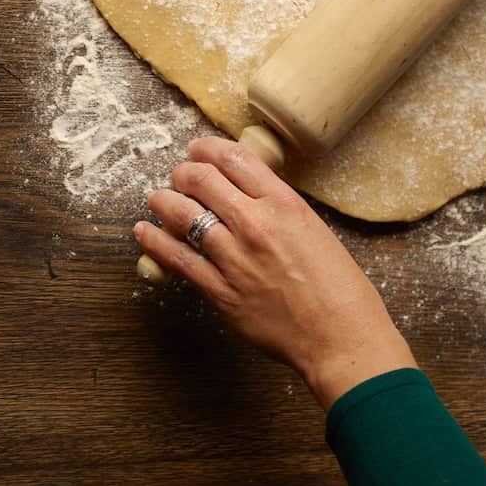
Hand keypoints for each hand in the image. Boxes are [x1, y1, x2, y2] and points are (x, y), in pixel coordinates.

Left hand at [134, 136, 416, 408]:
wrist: (341, 337)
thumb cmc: (339, 288)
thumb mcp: (315, 229)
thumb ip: (279, 211)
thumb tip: (247, 198)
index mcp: (284, 204)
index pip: (233, 158)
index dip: (207, 148)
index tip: (198, 150)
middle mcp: (256, 224)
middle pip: (201, 179)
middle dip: (182, 172)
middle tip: (179, 177)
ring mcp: (235, 258)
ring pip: (181, 213)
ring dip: (163, 201)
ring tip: (158, 199)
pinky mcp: (221, 291)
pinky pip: (177, 258)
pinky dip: (154, 241)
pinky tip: (145, 232)